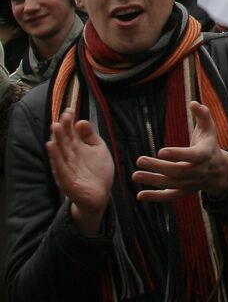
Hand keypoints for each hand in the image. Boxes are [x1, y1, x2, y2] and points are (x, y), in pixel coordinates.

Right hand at [46, 111, 113, 236]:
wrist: (99, 195)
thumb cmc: (98, 171)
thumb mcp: (98, 149)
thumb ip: (90, 136)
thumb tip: (81, 121)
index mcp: (77, 148)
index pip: (71, 132)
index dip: (69, 121)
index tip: (69, 109)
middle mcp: (69, 156)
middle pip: (65, 140)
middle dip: (63, 128)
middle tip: (63, 116)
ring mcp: (66, 167)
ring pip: (60, 151)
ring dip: (57, 139)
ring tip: (55, 126)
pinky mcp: (66, 179)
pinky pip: (59, 166)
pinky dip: (55, 157)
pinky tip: (51, 146)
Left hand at [132, 102, 227, 201]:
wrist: (219, 170)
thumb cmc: (209, 144)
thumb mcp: (209, 128)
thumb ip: (202, 115)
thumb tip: (193, 102)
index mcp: (206, 154)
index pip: (193, 156)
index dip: (177, 154)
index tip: (161, 151)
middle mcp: (199, 171)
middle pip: (178, 171)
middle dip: (159, 167)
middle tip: (140, 160)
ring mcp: (191, 183)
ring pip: (171, 184)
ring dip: (153, 180)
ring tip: (135, 174)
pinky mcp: (184, 192)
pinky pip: (170, 196)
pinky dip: (155, 197)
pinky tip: (139, 195)